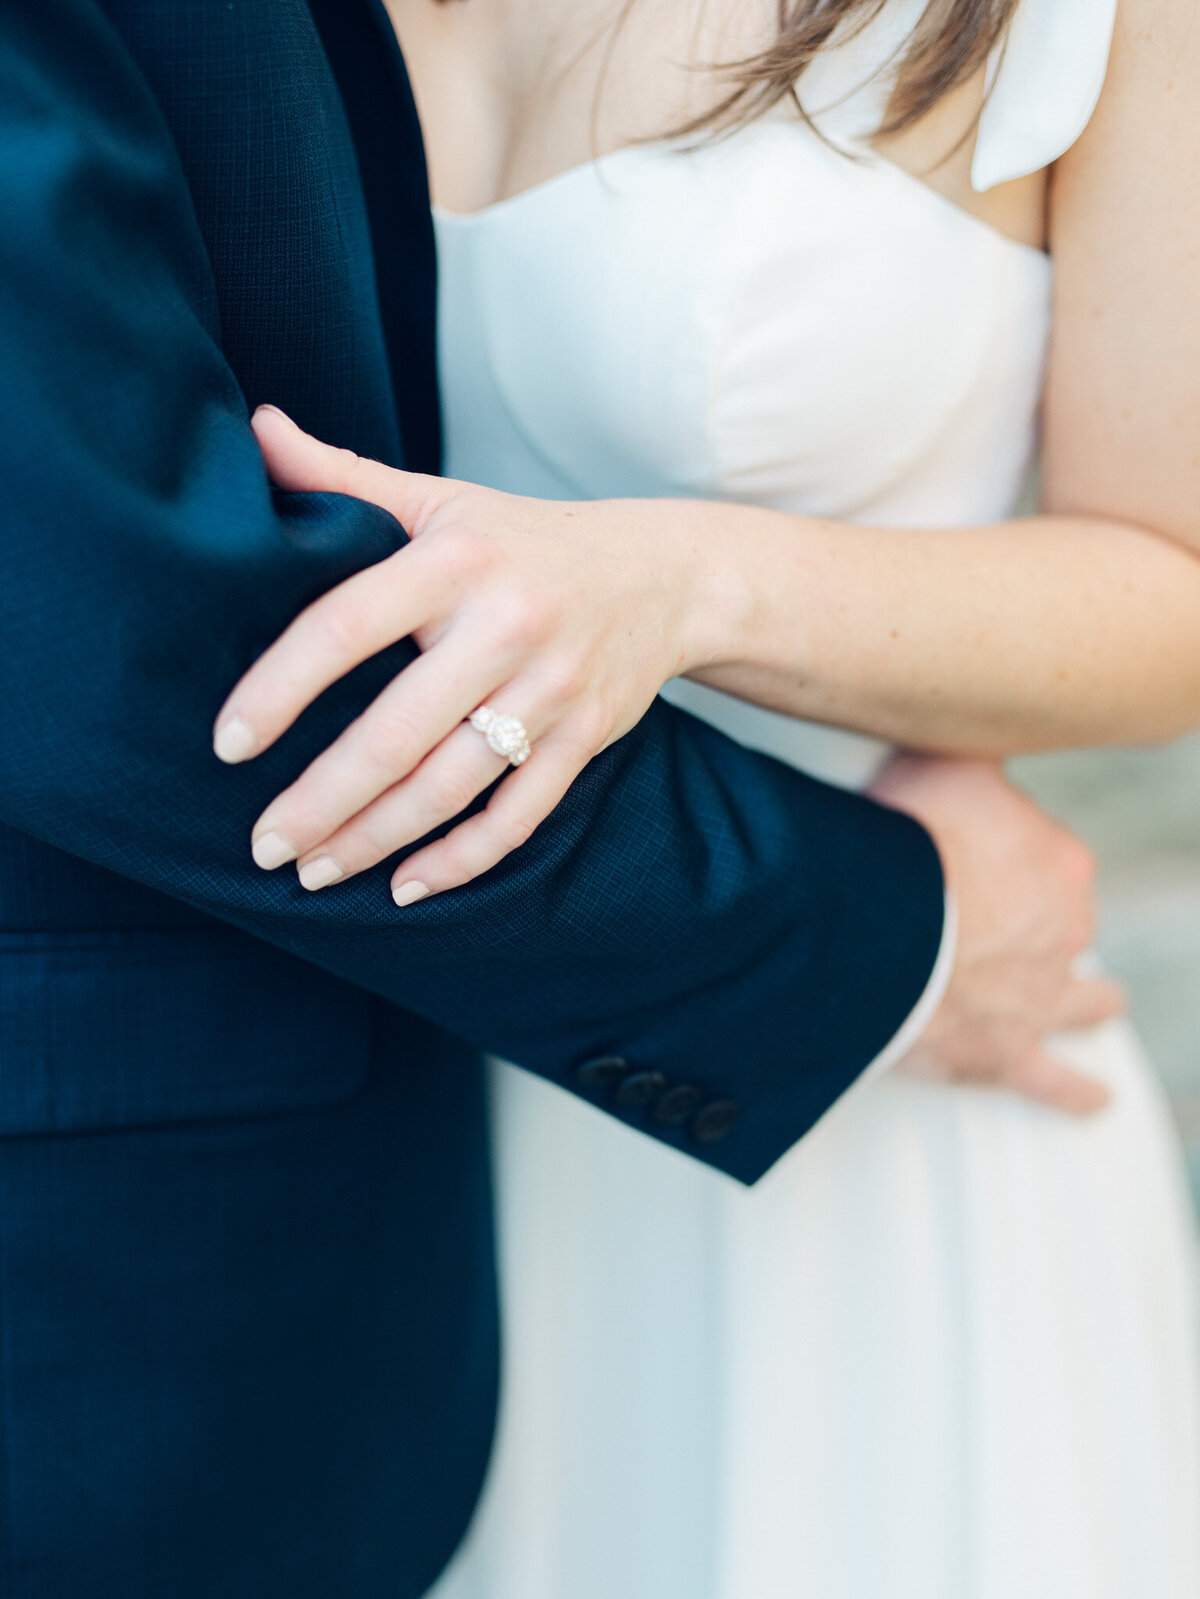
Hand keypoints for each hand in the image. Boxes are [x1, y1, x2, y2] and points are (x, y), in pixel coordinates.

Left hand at [215, 407, 724, 901]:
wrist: (666, 576)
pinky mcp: (585, 739)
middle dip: (321, 801)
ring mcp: (550, 690)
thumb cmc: (527, 541)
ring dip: (374, 840)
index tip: (229, 744)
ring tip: (314, 873)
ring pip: (450, 786)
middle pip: (396, 734)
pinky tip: (406, 886)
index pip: (345, 626)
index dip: (280, 688)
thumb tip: (254, 430)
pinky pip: (517, 815)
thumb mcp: (442, 500)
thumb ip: (345, 476)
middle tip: (263, 846)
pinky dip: (461, 859)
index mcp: (454, 562)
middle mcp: (503, 627)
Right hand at [868, 754, 1123, 1113]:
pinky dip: (1074, 1093)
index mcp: (1058, 863)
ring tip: (1105, 1004)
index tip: (981, 850)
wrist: (878, 927)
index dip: (1012, 854)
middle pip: (1070, 926)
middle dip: (1053, 923)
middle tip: (1021, 918)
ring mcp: (1039, 996)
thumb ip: (970, 752)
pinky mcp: (1005, 1052)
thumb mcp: (945, 763)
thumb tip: (976, 721)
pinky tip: (1095, 1101)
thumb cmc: (906, 842)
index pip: (1048, 856)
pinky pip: (1051, 1081)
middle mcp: (1063, 933)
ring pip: (1082, 1001)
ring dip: (1092, 1002)